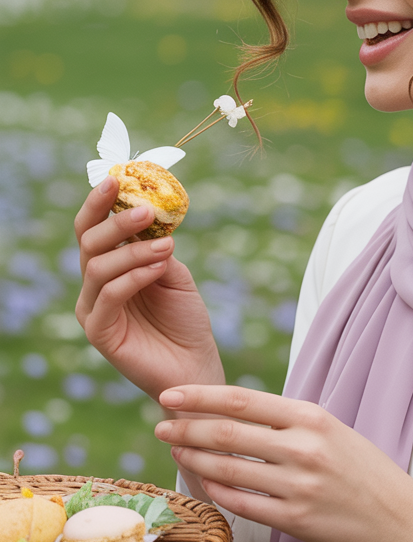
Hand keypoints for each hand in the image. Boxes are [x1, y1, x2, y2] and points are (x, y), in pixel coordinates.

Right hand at [74, 176, 224, 399]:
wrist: (196, 363)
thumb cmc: (185, 318)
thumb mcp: (175, 273)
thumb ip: (158, 247)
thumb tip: (151, 218)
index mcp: (111, 266)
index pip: (93, 229)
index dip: (99, 202)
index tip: (117, 178)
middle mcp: (95, 285)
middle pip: (88, 242)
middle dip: (116, 221)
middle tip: (147, 210)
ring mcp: (94, 310)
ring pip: (98, 267)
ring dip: (134, 250)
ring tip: (166, 246)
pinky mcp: (100, 333)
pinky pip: (107, 297)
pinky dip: (133, 277)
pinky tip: (158, 269)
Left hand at [154, 385, 412, 541]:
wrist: (395, 513)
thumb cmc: (359, 467)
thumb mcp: (331, 429)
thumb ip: (287, 420)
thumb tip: (235, 412)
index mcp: (312, 417)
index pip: (244, 400)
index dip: (201, 397)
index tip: (171, 394)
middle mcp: (303, 448)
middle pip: (228, 434)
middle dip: (186, 428)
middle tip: (160, 424)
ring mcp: (297, 485)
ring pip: (228, 469)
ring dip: (194, 459)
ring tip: (175, 450)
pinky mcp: (294, 519)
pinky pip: (240, 504)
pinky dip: (215, 492)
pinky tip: (202, 483)